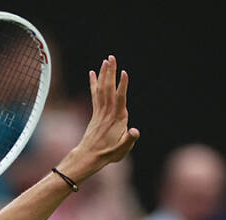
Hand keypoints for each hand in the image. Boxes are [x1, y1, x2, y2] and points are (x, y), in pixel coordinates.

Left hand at [58, 55, 138, 182]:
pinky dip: (94, 83)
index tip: (123, 73)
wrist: (90, 156)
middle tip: (111, 58)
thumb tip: (135, 131)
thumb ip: (129, 139)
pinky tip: (92, 73)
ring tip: (106, 60)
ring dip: (104, 74)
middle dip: (110, 73)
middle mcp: (108, 112)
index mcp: (117, 119)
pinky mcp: (96, 113)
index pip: (120, 98)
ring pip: (102, 89)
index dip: (122, 85)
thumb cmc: (108, 153)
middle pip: (109, 89)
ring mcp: (101, 111)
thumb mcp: (122, 150)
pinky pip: (95, 94)